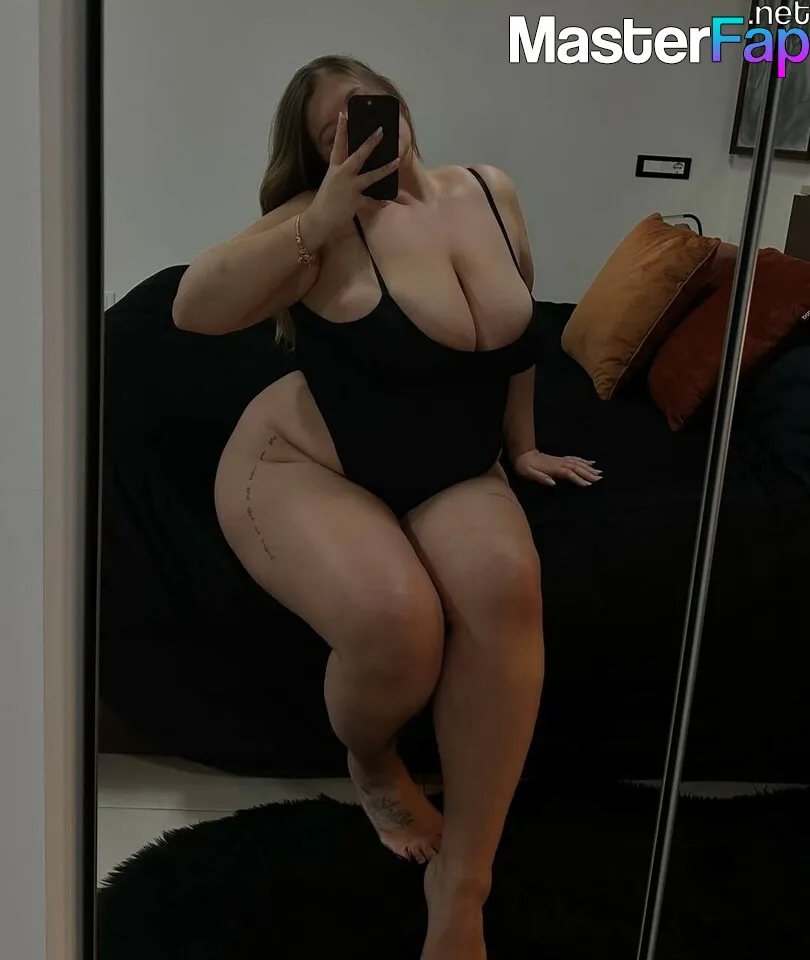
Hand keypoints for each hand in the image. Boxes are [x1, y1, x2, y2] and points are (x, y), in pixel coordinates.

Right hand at [302, 112, 399, 245]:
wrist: (318, 219)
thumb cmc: (326, 199)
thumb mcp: (331, 180)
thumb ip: (342, 171)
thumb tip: (354, 164)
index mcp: (335, 167)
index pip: (338, 145)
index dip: (341, 130)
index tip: (344, 114)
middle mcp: (342, 174)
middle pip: (358, 156)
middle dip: (370, 143)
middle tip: (381, 131)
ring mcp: (349, 188)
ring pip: (370, 176)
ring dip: (385, 169)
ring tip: (396, 162)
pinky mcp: (354, 202)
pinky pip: (371, 202)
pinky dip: (379, 203)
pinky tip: (387, 202)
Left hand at [512, 449, 601, 487]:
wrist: (522, 454)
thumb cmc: (524, 466)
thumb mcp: (528, 473)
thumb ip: (540, 478)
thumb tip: (553, 483)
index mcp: (553, 468)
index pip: (569, 474)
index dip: (578, 479)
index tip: (588, 484)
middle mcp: (559, 463)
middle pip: (577, 468)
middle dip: (589, 473)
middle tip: (600, 479)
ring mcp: (560, 460)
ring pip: (577, 463)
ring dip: (589, 468)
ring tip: (599, 472)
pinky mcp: (560, 459)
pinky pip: (574, 459)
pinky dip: (583, 461)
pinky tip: (591, 462)